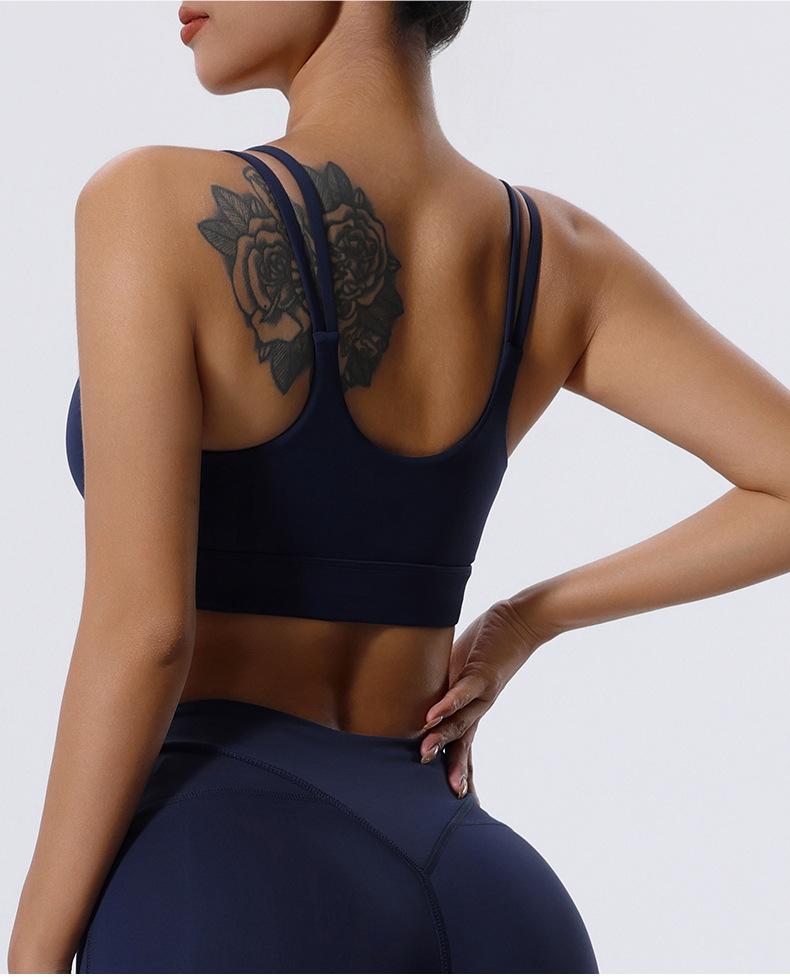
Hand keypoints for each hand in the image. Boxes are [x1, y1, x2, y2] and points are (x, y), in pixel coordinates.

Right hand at [418, 597, 556, 798]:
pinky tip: (433, 715)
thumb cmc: (489, 642)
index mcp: (471, 707)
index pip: (463, 745)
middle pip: (463, 743)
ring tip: (425, 753)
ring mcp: (482, 692)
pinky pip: (463, 691)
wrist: (523, 620)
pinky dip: (448, 703)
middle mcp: (479, 706)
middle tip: (447, 794)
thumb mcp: (459, 667)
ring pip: (461, 721)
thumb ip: (444, 683)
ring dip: (442, 738)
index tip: (455, 798)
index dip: (458, 770)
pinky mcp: (483, 673)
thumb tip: (423, 694)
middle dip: (452, 767)